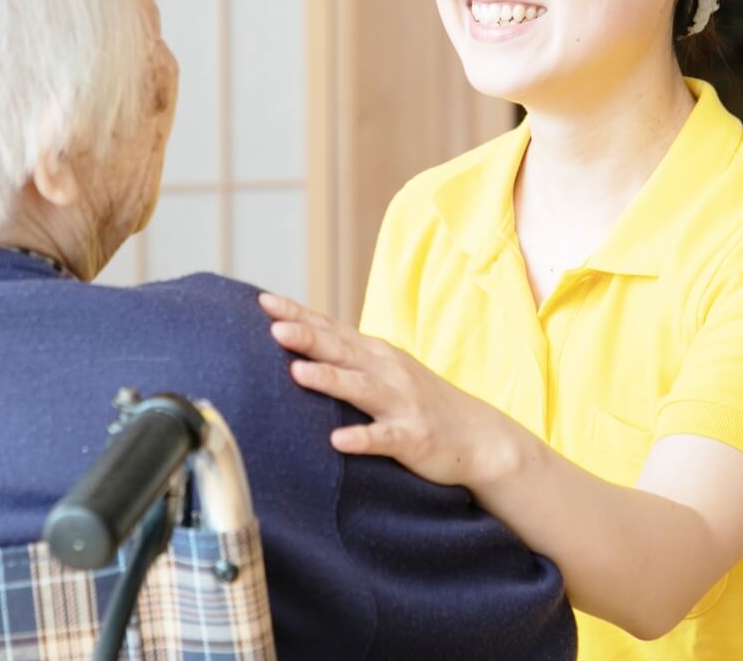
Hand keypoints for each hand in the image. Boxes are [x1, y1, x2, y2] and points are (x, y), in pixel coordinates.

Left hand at [259, 293, 521, 488]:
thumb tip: (297, 340)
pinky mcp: (414, 438)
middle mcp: (387, 371)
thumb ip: (347, 357)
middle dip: (308, 337)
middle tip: (274, 327)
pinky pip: (385, 438)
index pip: (331, 328)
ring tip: (297, 373)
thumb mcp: (385, 371)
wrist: (479, 437)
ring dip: (330, 379)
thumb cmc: (420, 402)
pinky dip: (362, 438)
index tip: (263, 302)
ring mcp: (401, 404)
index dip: (298, 315)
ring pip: (361, 388)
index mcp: (375, 354)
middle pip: (342, 350)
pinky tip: (338, 441)